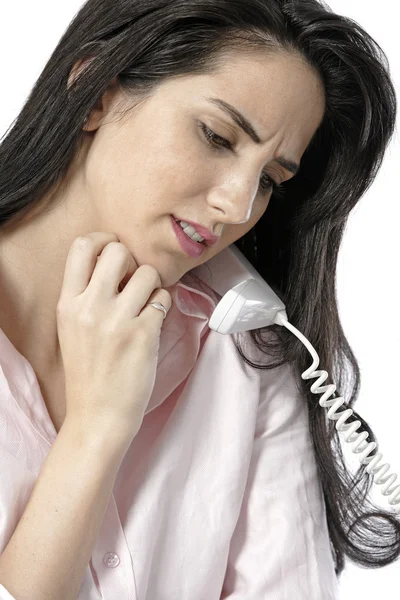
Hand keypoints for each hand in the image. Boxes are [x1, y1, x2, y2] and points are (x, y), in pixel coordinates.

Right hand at [56, 232, 171, 440]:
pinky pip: (164, 298)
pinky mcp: (144, 334)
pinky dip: (164, 304)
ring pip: (148, 272)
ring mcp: (118, 320)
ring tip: (147, 303)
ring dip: (153, 284)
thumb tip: (117, 264)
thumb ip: (86, 295)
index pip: (81, 246)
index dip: (103, 239)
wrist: (98, 415)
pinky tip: (154, 319)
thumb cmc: (88, 372)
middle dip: (132, 260)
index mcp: (68, 303)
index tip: (115, 250)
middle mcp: (90, 307)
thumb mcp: (72, 328)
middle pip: (118, 250)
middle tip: (134, 280)